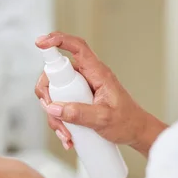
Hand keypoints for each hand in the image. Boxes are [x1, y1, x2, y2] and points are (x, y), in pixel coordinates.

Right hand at [35, 32, 166, 156]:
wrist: (136, 133)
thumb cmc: (127, 122)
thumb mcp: (103, 119)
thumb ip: (79, 113)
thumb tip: (54, 109)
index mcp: (98, 73)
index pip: (77, 47)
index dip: (58, 40)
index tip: (40, 43)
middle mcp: (88, 77)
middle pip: (56, 74)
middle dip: (48, 95)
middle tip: (52, 113)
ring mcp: (82, 89)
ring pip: (56, 94)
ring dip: (55, 116)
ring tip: (67, 134)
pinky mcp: (80, 100)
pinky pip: (62, 106)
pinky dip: (61, 122)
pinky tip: (68, 137)